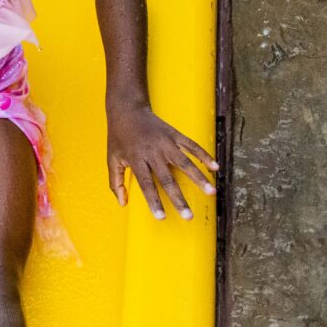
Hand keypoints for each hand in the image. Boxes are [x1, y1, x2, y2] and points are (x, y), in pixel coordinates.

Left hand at [106, 104, 216, 219]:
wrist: (127, 108)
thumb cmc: (118, 136)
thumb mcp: (112, 158)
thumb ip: (115, 182)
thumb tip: (122, 203)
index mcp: (136, 159)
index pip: (146, 184)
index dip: (154, 201)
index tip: (161, 217)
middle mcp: (152, 152)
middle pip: (167, 179)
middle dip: (178, 198)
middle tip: (189, 216)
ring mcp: (165, 142)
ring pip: (184, 163)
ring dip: (199, 178)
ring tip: (212, 192)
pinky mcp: (174, 134)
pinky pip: (191, 145)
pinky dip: (204, 155)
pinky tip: (215, 166)